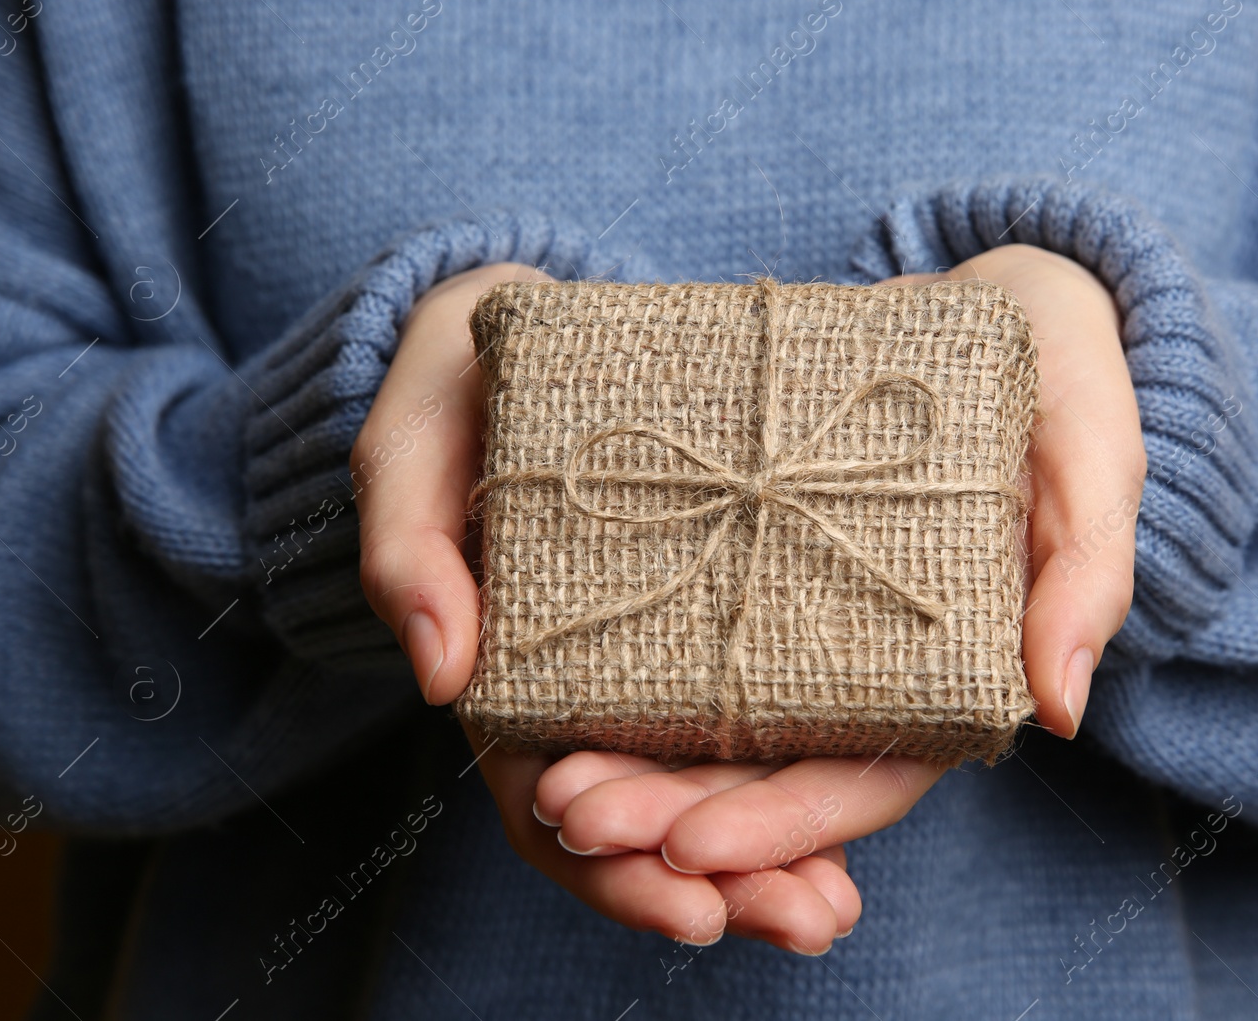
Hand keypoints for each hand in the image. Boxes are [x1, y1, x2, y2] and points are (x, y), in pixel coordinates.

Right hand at [353, 263, 858, 950]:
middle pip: (646, 817)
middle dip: (721, 883)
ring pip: (705, 787)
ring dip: (772, 859)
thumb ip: (407, 540)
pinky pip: (754, 719)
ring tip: (837, 908)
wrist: (529, 337)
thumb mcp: (415, 437)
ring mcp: (652, 664)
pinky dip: (797, 779)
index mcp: (506, 670)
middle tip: (809, 919)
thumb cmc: (460, 385)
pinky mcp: (717, 624)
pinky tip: (849, 832)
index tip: (692, 905)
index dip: (614, 865)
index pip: (550, 800)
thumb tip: (441, 669)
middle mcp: (583, 687)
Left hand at [523, 249, 1139, 954]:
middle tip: (573, 815)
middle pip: (768, 772)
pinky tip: (547, 688)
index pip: (865, 781)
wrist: (1004, 298)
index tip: (691, 852)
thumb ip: (1083, 575)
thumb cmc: (1063, 376)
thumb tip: (1059, 708)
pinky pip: (683, 633)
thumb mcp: (1090, 458)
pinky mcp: (754, 557)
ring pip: (714, 726)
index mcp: (953, 671)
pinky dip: (620, 678)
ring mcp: (807, 615)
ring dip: (632, 768)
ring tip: (547, 785)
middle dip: (672, 814)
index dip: (782, 827)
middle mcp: (870, 663)